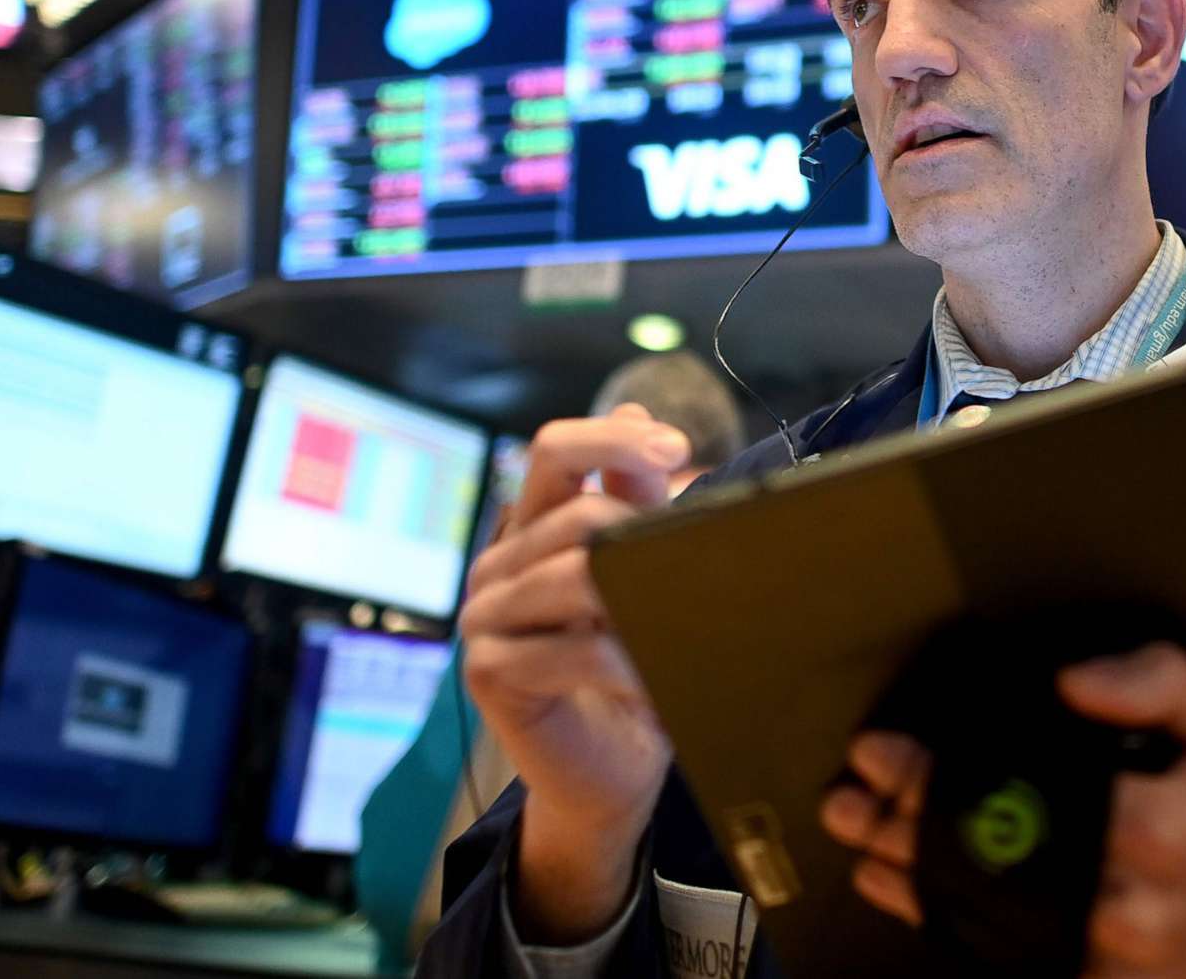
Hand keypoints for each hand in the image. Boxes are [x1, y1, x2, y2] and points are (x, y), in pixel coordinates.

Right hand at [459, 404, 688, 940]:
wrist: (617, 767)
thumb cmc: (634, 666)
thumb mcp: (645, 575)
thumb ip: (637, 504)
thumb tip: (641, 418)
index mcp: (534, 526)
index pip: (555, 451)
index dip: (611, 440)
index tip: (677, 449)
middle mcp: (502, 563)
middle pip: (573, 513)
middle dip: (642, 537)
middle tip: (699, 569)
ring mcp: (486, 617)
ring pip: (570, 575)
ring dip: (639, 600)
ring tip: (688, 624)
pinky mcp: (489, 671)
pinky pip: (563, 650)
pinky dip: (621, 661)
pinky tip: (654, 676)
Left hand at [819, 643, 1185, 978]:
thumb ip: (1158, 681)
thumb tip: (1072, 679)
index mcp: (1155, 825)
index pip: (1017, 797)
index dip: (935, 778)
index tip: (881, 751)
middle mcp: (1128, 902)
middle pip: (985, 866)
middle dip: (903, 832)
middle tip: (847, 801)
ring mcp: (1112, 961)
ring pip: (987, 923)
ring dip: (912, 885)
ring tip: (860, 848)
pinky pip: (1014, 962)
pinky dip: (959, 931)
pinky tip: (917, 902)